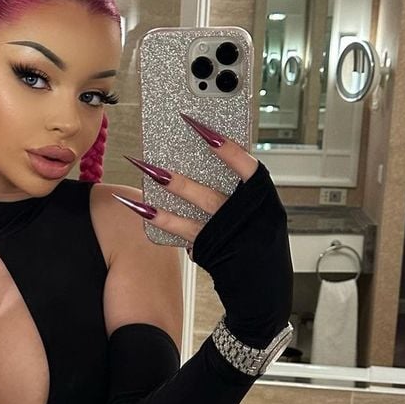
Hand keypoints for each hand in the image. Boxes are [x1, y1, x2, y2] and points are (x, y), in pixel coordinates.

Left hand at [119, 122, 257, 258]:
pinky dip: (159, 219)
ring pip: (190, 217)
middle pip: (208, 197)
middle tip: (155, 163)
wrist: (264, 274)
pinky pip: (179, 231)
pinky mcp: (207, 246)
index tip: (201, 129)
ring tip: (146, 175)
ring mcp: (223, 234)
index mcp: (262, 196)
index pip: (245, 166)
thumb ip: (237, 179)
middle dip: (180, 182)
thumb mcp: (260, 201)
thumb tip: (207, 146)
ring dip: (168, 197)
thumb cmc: (260, 229)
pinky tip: (140, 207)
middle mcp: (242, 217)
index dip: (226, 148)